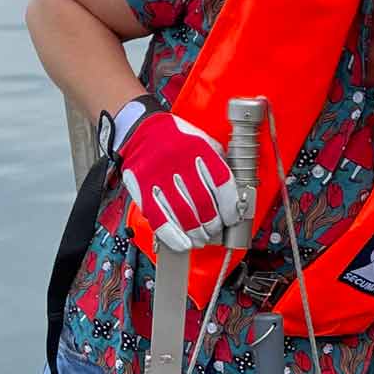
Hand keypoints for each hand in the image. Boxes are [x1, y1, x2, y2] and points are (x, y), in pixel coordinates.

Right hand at [118, 110, 240, 251]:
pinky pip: (160, 220)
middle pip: (204, 205)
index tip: (232, 218)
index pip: (222, 183)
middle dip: (213, 224)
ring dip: (197, 234)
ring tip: (201, 238)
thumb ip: (217, 163)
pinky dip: (174, 237)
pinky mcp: (141, 189)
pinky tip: (184, 243)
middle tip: (215, 229)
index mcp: (198, 147)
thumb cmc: (175, 138)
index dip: (231, 207)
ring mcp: (158, 177)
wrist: (140, 130)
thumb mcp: (202, 140)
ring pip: (184, 216)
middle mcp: (178, 161)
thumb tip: (233, 195)